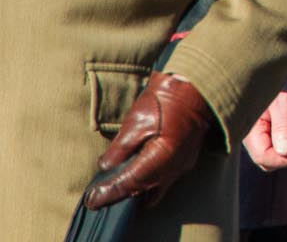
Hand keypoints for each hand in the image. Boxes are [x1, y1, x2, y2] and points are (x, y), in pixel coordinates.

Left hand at [84, 71, 212, 208]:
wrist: (195, 86)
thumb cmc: (166, 100)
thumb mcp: (136, 121)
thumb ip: (119, 148)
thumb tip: (106, 166)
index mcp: (161, 158)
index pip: (129, 184)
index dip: (108, 194)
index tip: (91, 200)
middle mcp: (174, 167)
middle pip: (142, 192)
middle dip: (121, 196)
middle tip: (98, 196)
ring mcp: (182, 164)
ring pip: (155, 189)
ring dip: (136, 190)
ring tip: (116, 188)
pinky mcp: (185, 159)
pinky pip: (164, 179)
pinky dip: (149, 182)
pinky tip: (136, 176)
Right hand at [244, 89, 286, 168]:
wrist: (284, 68)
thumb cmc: (284, 83)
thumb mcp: (284, 102)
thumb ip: (283, 127)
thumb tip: (284, 152)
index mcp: (250, 129)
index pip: (263, 157)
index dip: (284, 158)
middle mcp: (253, 135)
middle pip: (269, 159)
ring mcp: (261, 133)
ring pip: (277, 152)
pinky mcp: (271, 130)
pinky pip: (282, 143)